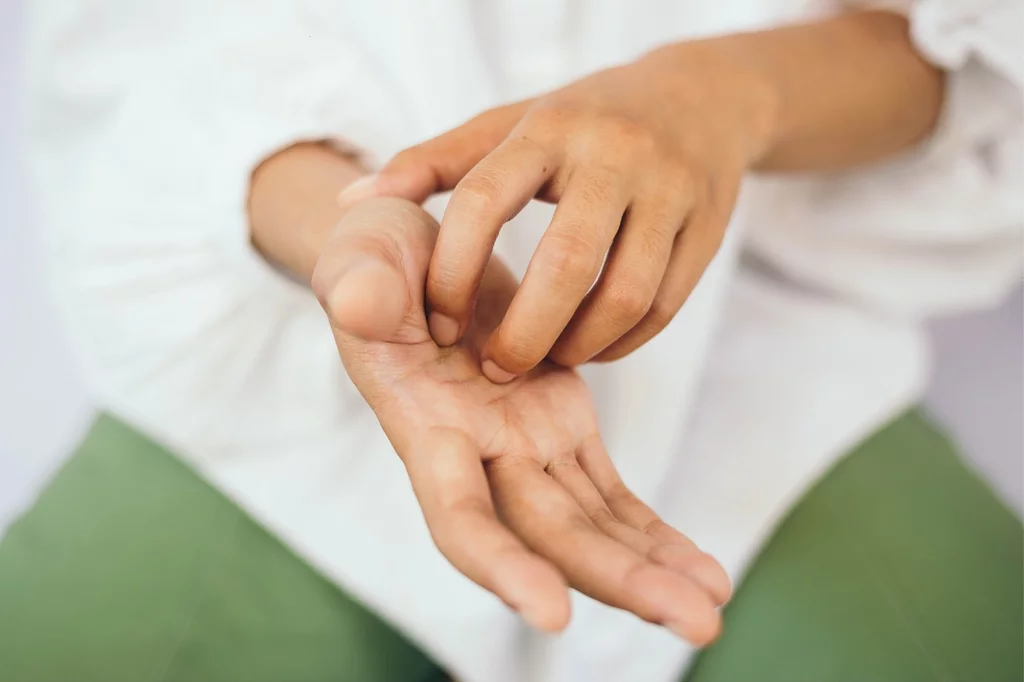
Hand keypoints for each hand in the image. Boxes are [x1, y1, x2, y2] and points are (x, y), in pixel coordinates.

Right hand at [311, 197, 729, 643]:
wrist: (415, 257)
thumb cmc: (374, 259)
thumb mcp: (358, 258)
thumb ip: (359, 285)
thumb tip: (362, 305)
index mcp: (425, 424)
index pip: (458, 512)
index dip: (498, 562)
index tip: (551, 610)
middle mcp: (477, 453)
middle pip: (548, 533)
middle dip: (618, 580)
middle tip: (697, 625)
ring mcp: (524, 445)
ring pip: (590, 523)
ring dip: (651, 570)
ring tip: (715, 608)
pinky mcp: (562, 426)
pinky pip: (610, 491)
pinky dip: (653, 532)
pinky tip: (702, 571)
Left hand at [340, 45, 777, 380]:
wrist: (698, 98)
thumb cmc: (580, 122)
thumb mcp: (505, 126)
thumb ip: (429, 164)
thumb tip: (350, 205)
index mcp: (547, 128)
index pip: (483, 200)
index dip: (452, 273)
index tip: (437, 326)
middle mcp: (612, 154)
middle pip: (565, 264)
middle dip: (523, 334)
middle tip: (495, 371)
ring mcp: (669, 189)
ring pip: (625, 294)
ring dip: (578, 346)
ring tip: (546, 362)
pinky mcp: (708, 226)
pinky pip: (663, 306)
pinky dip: (622, 342)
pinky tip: (590, 348)